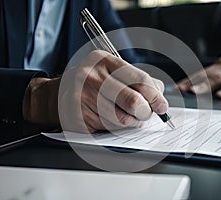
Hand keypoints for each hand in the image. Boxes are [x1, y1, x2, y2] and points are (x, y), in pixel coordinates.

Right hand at [23, 50, 167, 132]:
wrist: (58, 94)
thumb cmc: (93, 83)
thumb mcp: (114, 72)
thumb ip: (139, 81)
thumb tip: (160, 97)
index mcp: (104, 61)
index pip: (140, 80)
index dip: (156, 96)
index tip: (162, 106)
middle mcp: (90, 77)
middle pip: (133, 102)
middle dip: (145, 112)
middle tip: (145, 114)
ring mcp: (81, 98)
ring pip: (122, 120)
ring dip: (130, 122)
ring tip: (125, 116)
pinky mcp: (77, 118)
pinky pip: (107, 130)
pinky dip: (114, 128)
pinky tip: (107, 118)